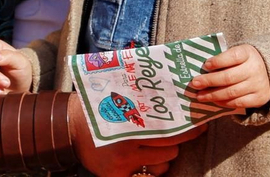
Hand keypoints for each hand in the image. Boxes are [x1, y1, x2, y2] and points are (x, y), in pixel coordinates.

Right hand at [69, 98, 199, 176]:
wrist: (69, 129)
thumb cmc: (99, 110)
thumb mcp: (121, 101)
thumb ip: (144, 104)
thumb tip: (174, 101)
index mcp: (131, 123)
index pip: (171, 131)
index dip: (189, 130)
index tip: (200, 127)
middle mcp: (128, 145)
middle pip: (171, 148)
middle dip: (174, 142)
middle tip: (175, 136)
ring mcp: (123, 164)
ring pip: (163, 165)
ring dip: (162, 158)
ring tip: (150, 149)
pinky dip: (149, 173)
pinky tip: (145, 167)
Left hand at [187, 43, 269, 110]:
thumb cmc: (245, 61)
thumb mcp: (239, 53)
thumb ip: (224, 58)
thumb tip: (202, 70)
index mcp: (248, 53)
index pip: (233, 56)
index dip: (218, 61)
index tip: (205, 65)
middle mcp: (255, 69)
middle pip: (228, 77)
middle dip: (209, 81)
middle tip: (195, 84)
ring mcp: (258, 85)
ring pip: (231, 92)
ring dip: (213, 95)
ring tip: (200, 96)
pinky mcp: (259, 98)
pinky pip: (238, 103)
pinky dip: (224, 103)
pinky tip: (214, 101)